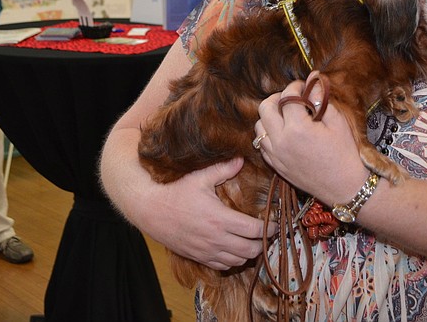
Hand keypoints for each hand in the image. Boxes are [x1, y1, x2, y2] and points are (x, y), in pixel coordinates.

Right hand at [139, 157, 270, 269]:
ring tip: (254, 241)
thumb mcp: (200, 178)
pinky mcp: (199, 257)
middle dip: (263, 243)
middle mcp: (216, 239)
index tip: (275, 224)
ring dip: (249, 253)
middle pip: (251, 250)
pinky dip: (234, 261)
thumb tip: (241, 159)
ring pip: (238, 261)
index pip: (254, 230)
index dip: (270, 229)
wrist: (151, 211)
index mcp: (220, 219)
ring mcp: (207, 250)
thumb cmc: (176, 193)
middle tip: (268, 234)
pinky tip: (235, 249)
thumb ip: (223, 169)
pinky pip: (223, 266)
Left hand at [255, 78, 366, 205]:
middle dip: (277, 98)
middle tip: (292, 99)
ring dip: (270, 117)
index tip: (304, 87)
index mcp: (297, 128)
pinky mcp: (276, 166)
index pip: (287, 97)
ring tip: (287, 116)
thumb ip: (320, 98)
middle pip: (265, 108)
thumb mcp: (337, 121)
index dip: (295, 87)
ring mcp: (276, 155)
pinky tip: (284, 133)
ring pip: (259, 127)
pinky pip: (262, 145)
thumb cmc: (345, 154)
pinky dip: (268, 135)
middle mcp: (281, 141)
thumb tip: (313, 78)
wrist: (346, 188)